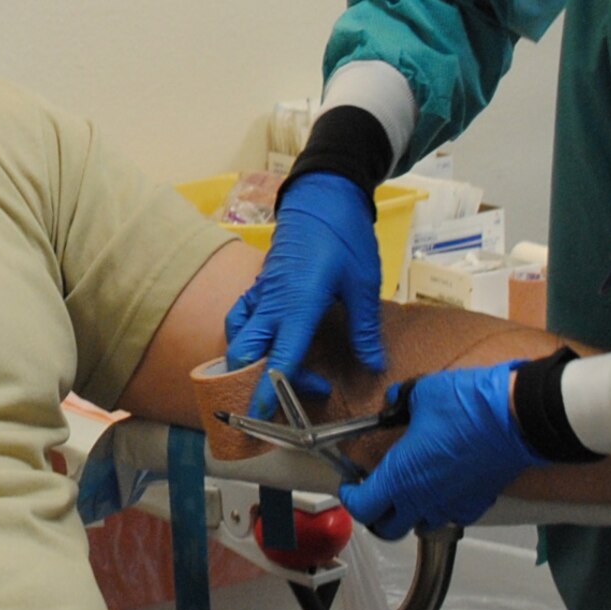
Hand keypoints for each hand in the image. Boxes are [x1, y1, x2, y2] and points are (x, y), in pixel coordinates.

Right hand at [223, 171, 383, 409]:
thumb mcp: (363, 282)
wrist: (323, 193)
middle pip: (245, 352)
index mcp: (298, 303)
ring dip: (245, 360)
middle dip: (252, 383)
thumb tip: (374, 364)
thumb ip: (364, 327)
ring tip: (273, 374)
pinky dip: (244, 336)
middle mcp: (272, 302)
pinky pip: (241, 315)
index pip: (279, 356)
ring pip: (236, 335)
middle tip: (284, 400)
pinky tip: (264, 342)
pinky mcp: (260, 283)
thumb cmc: (344, 235)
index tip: (262, 416)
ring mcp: (261, 291)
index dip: (269, 389)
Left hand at [339, 362, 534, 538]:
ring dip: (409, 512)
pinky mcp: (476, 504)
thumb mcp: (421, 393)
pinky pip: (450, 515)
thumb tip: (394, 403)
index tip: (350, 484)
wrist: (517, 418)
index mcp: (400, 477)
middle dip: (376, 514)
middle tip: (375, 492)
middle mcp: (422, 500)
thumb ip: (399, 403)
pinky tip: (442, 485)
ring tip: (410, 488)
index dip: (351, 498)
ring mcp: (451, 506)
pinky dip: (440, 507)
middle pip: (387, 529)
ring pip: (420, 524)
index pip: (363, 508)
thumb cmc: (466, 405)